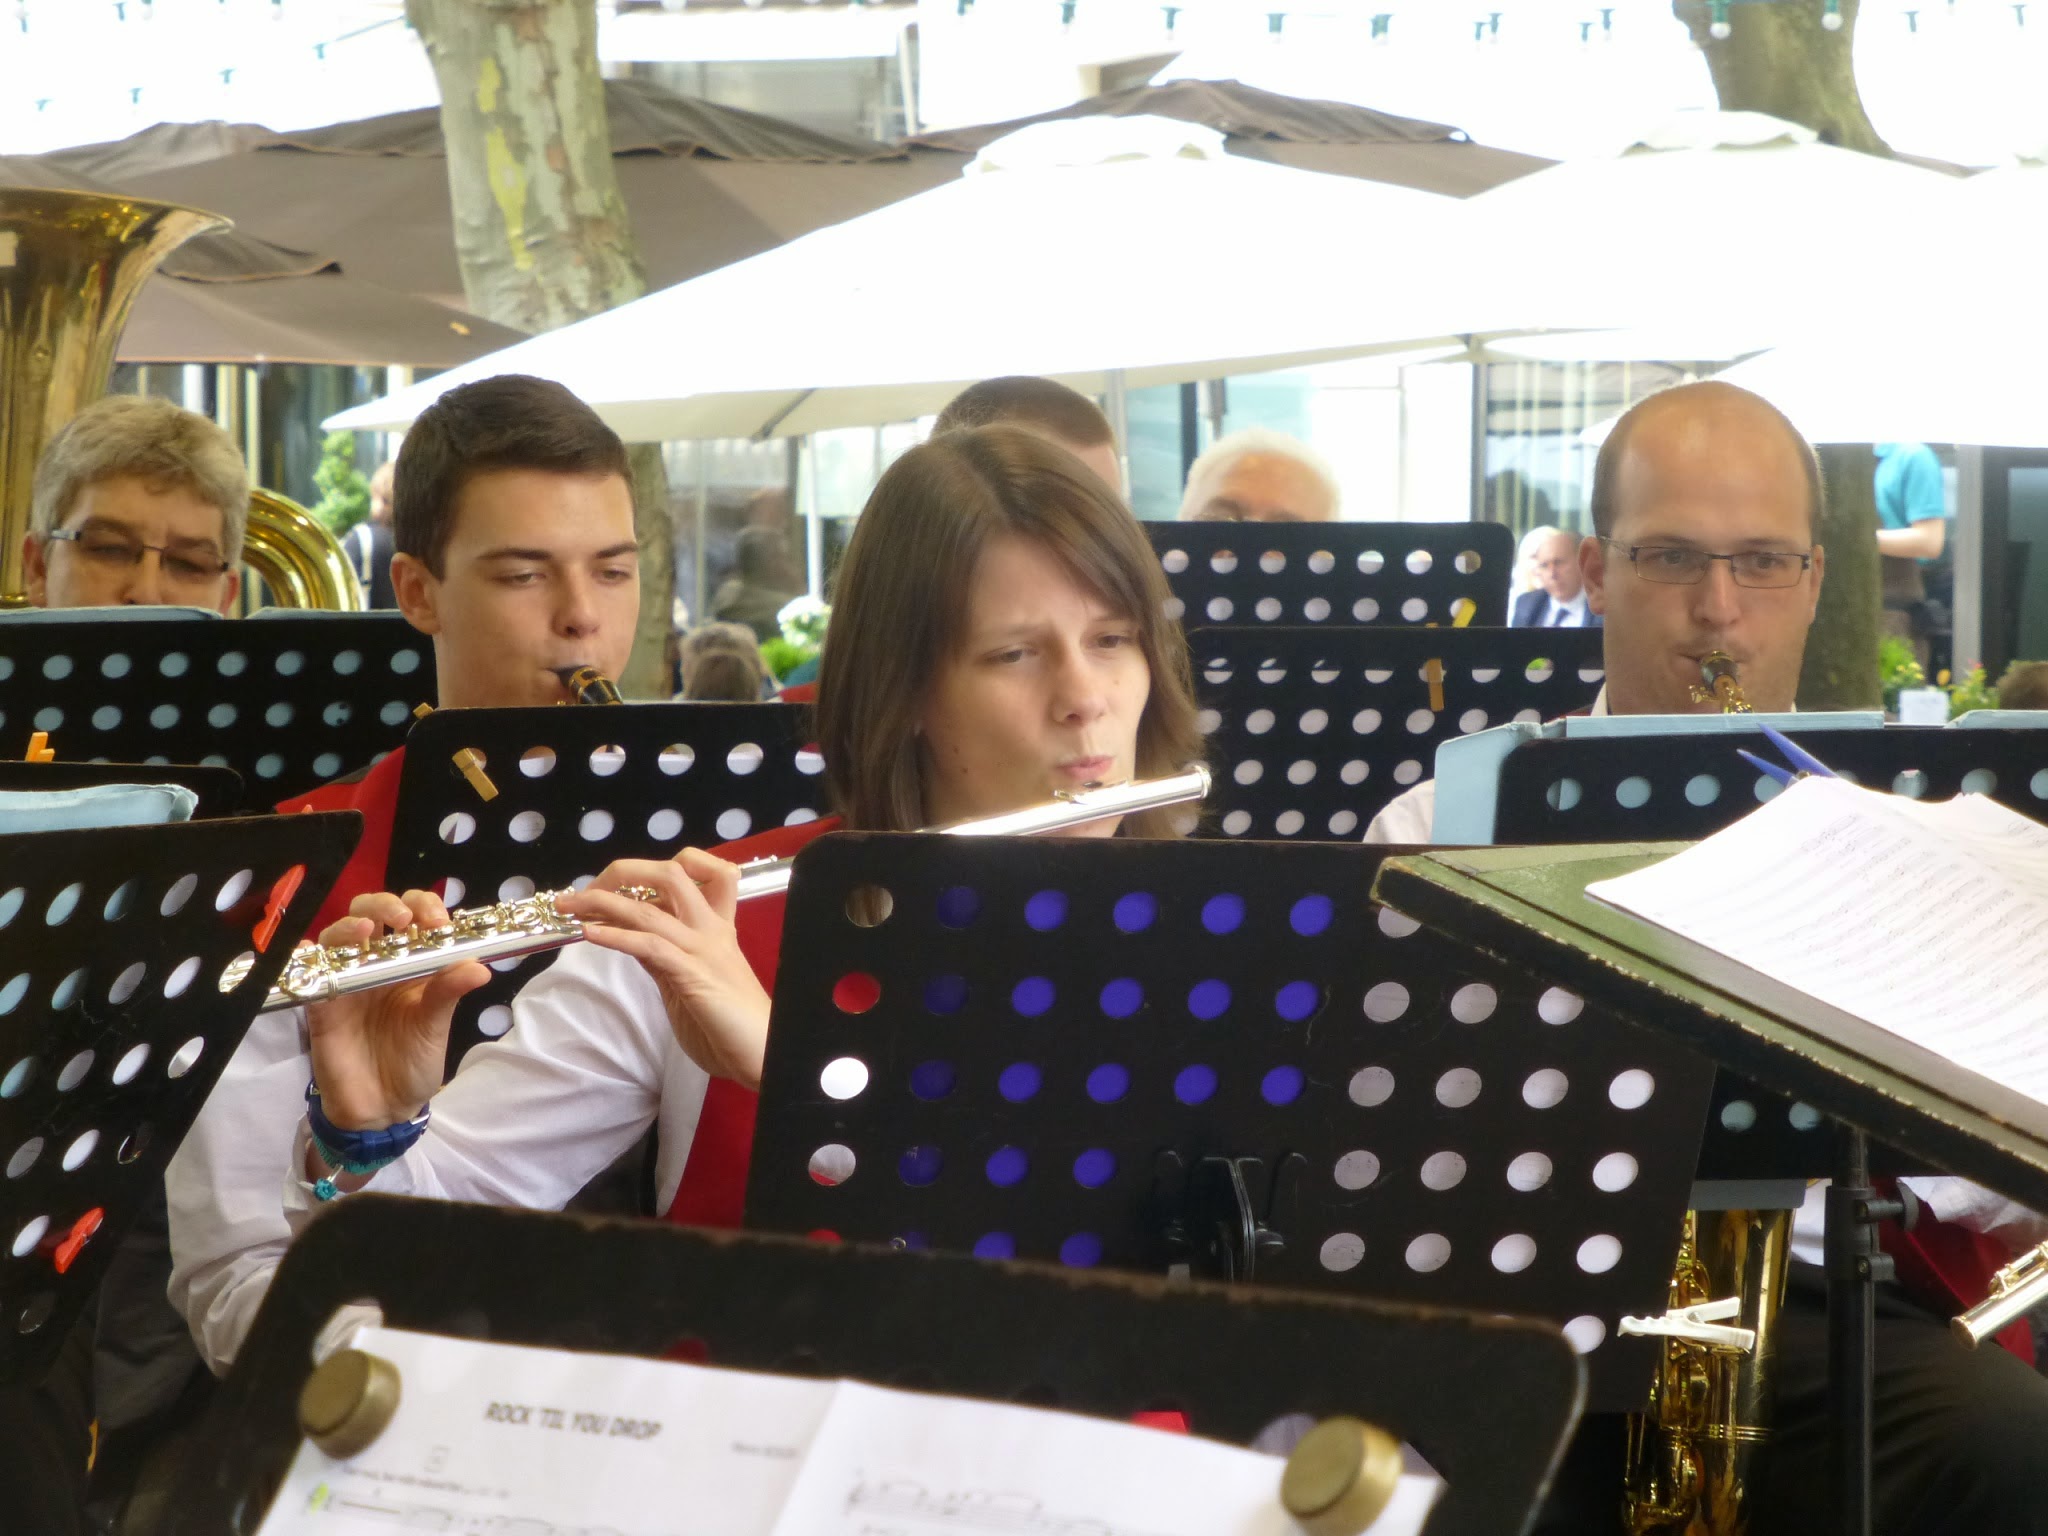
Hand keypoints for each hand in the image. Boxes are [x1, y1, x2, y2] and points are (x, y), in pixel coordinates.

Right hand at [303, 889, 490, 1131]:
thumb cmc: (414, 1061)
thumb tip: (480, 967)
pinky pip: (306, 973)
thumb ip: (449, 993)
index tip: (437, 921)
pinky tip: (312, 952)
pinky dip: (305, 957)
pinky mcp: (321, 1004)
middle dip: (384, 904)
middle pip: (371, 912)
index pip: (414, 916)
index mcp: (411, 962)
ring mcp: (347, 980)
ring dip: (348, 926)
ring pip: (338, 937)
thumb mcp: (435, 1026)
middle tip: (401, 918)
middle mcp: (377, 963)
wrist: (383, 1108)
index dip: (424, 907)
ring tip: (365, 930)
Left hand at [556, 853, 769, 1089]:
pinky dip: (616, 936)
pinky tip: (590, 934)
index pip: (696, 873)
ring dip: (602, 902)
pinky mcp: (693, 975)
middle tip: (586, 890)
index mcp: (717, 927)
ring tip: (569, 906)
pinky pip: (650, 946)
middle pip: (671, 873)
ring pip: (651, 908)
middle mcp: (711, 929)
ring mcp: (703, 949)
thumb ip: (666, 957)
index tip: (618, 884)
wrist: (765, 1053)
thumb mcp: (691, 983)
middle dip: (622, 872)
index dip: (654, 869)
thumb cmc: (732, 1025)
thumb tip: (632, 938)